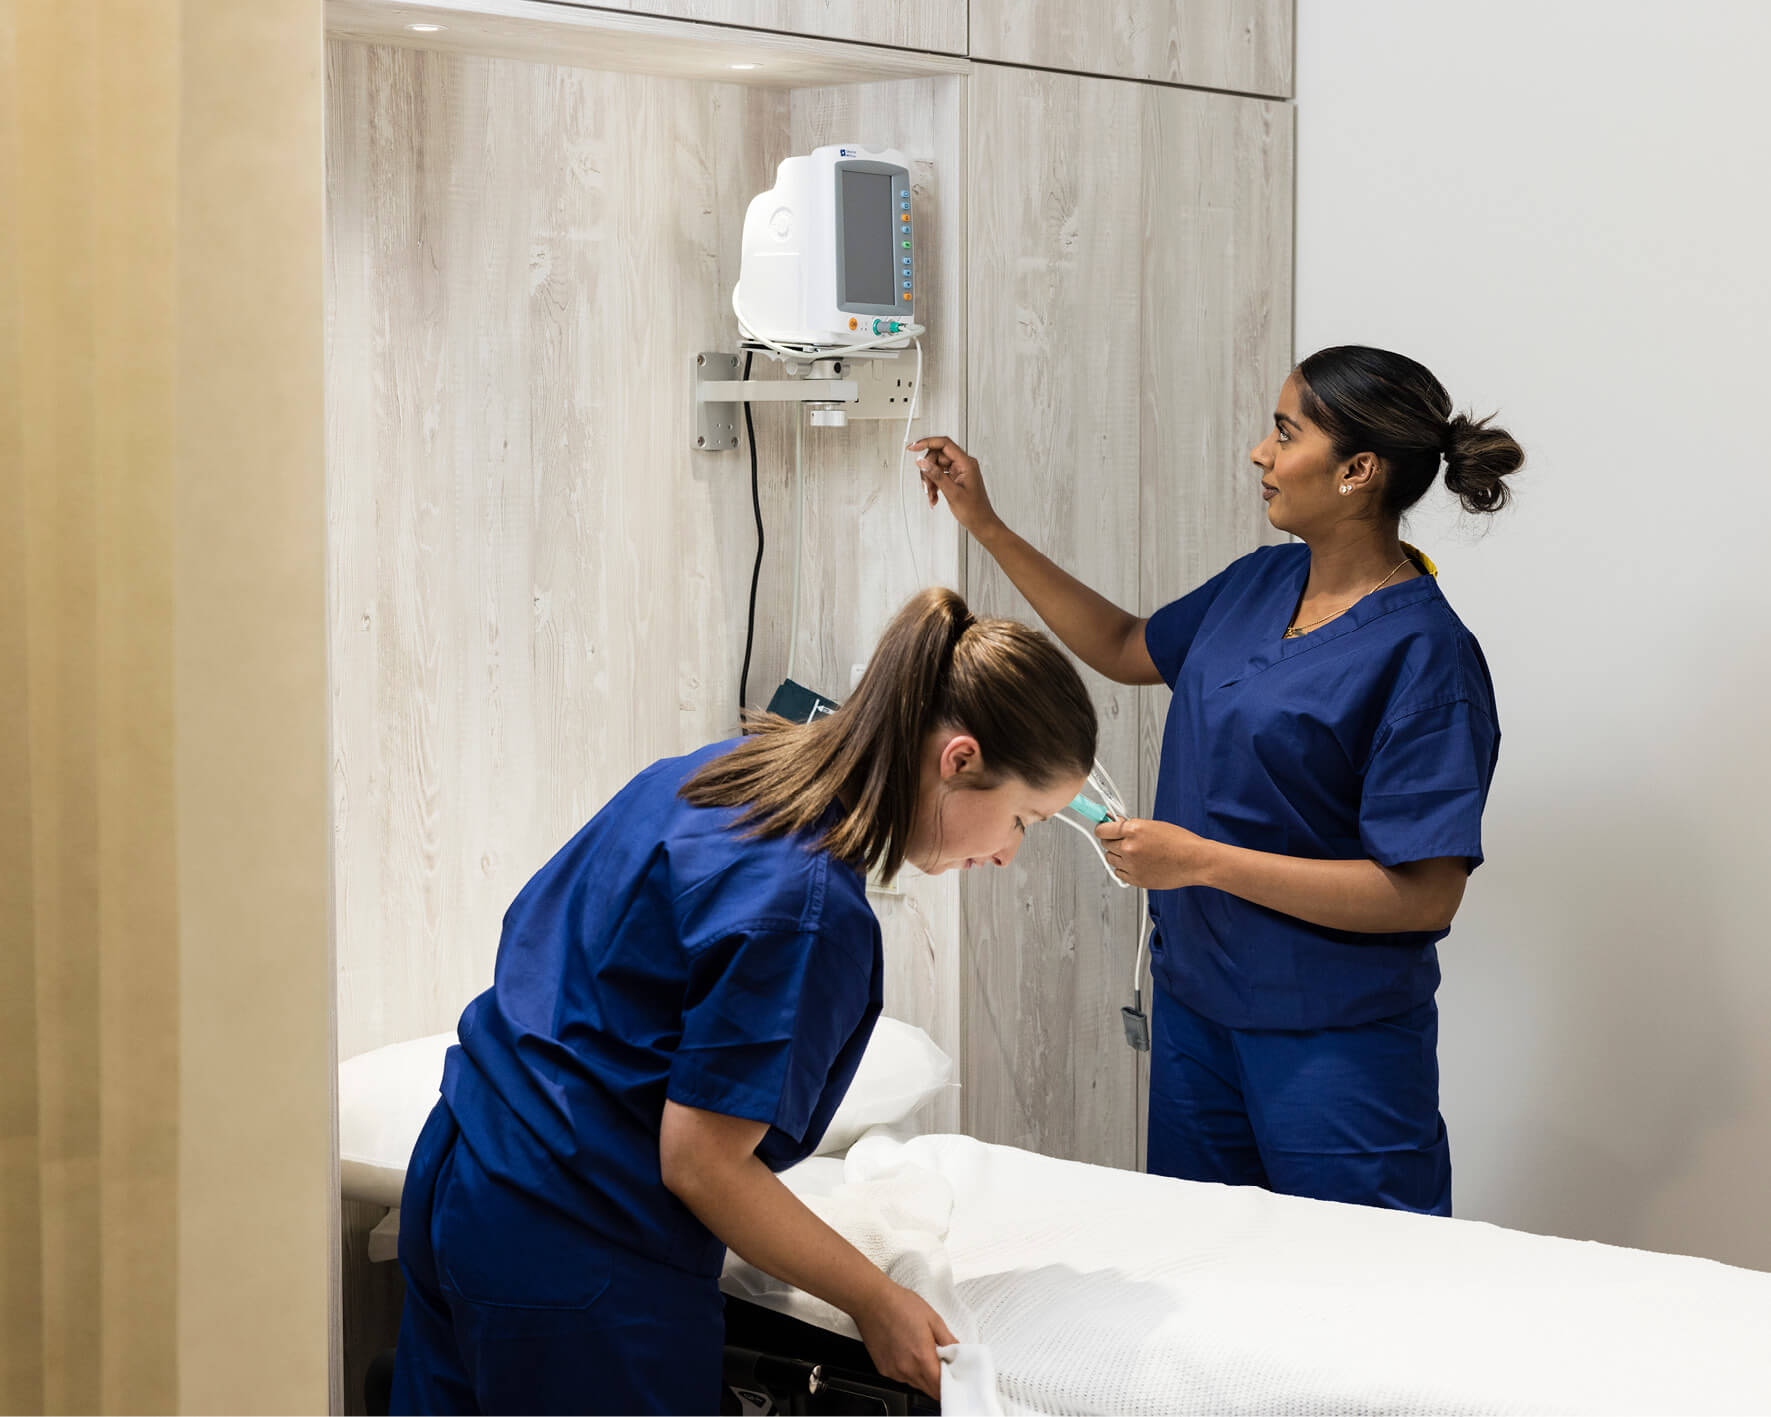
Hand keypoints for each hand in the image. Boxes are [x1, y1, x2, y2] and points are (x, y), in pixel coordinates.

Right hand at [852, 1280, 957, 1399]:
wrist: (872, 1300)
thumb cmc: (900, 1305)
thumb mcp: (933, 1319)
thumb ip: (948, 1340)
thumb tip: (957, 1353)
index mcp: (922, 1357)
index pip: (941, 1388)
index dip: (950, 1384)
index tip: (954, 1376)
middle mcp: (907, 1369)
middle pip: (929, 1390)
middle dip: (938, 1381)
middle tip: (941, 1363)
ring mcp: (893, 1371)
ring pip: (915, 1384)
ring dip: (923, 1375)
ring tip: (921, 1352)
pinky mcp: (883, 1369)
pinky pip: (901, 1378)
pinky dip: (908, 1370)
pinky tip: (907, 1351)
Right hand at [910, 436, 1000, 537]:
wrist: (981, 523)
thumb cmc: (974, 510)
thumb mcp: (952, 492)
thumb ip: (936, 475)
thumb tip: (922, 462)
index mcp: (966, 463)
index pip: (944, 444)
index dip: (927, 443)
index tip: (913, 448)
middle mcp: (962, 464)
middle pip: (937, 457)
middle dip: (928, 471)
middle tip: (926, 486)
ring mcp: (958, 471)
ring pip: (935, 467)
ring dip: (930, 481)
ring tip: (931, 495)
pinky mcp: (954, 479)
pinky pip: (938, 476)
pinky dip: (934, 486)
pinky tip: (934, 497)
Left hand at [1095, 817, 1213, 890]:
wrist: (1196, 861)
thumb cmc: (1181, 842)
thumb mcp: (1154, 825)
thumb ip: (1131, 826)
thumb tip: (1115, 824)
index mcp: (1133, 830)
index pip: (1102, 829)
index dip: (1103, 828)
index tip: (1103, 828)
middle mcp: (1129, 847)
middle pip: (1105, 844)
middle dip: (1112, 840)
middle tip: (1123, 840)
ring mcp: (1131, 865)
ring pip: (1110, 859)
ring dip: (1118, 855)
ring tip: (1135, 852)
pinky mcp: (1136, 879)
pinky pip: (1118, 873)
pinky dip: (1124, 869)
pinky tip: (1136, 864)